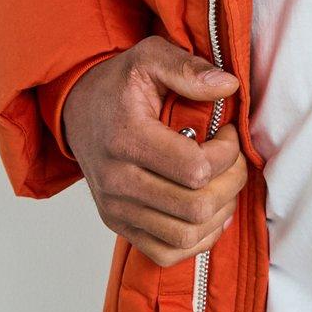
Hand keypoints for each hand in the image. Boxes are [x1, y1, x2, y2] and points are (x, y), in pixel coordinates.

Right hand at [63, 35, 246, 267]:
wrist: (78, 109)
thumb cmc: (117, 85)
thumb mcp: (149, 57)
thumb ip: (188, 68)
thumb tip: (228, 86)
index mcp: (126, 139)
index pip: (196, 169)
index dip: (228, 153)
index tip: (227, 131)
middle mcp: (117, 181)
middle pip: (196, 207)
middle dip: (231, 182)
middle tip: (233, 158)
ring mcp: (116, 209)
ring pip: (186, 236)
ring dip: (219, 212)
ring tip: (222, 182)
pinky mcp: (118, 225)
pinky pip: (167, 253)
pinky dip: (198, 239)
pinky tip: (208, 210)